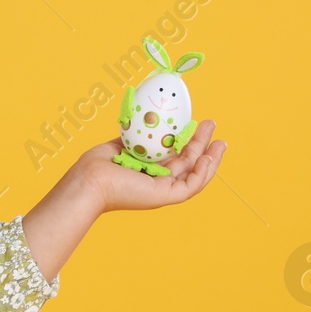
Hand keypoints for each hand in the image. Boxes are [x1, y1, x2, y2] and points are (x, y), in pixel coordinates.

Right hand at [79, 119, 226, 211]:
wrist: (90, 182)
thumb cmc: (126, 192)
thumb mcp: (164, 195)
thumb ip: (188, 185)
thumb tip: (206, 162)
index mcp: (166, 186)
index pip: (194, 170)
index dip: (210, 157)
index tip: (220, 142)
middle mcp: (156, 172)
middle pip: (184, 154)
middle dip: (200, 139)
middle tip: (210, 123)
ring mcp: (142, 157)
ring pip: (168, 141)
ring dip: (183, 130)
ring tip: (196, 119)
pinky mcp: (127, 143)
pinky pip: (146, 131)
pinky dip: (157, 124)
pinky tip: (168, 116)